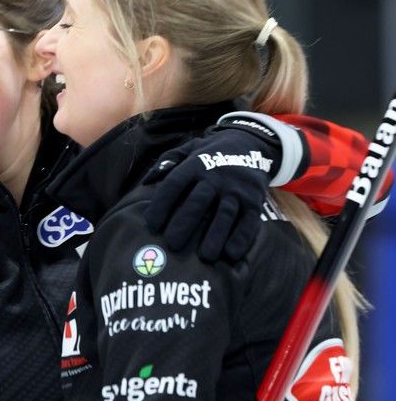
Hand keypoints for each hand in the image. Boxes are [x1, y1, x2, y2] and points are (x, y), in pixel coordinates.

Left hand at [143, 125, 281, 262]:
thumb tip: (146, 182)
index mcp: (195, 165)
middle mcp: (216, 176)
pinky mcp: (255, 200)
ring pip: (225, 213)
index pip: (174, 184)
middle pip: (198, 201)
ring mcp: (237, 189)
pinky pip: (250, 220)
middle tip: (173, 245)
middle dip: (185, 224)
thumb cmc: (209, 154)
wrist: (250, 143)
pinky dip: (242, 237)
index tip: (151, 226)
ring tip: (205, 257)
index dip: (161, 204)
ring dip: (215, 236)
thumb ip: (166, 162)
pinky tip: (232, 254)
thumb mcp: (187, 149)